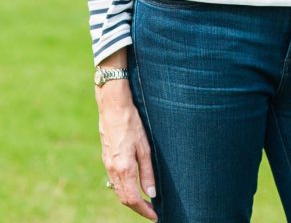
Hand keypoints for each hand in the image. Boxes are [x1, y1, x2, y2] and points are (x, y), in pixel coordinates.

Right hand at [97, 80, 157, 219]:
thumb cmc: (132, 124)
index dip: (144, 211)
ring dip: (130, 200)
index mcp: (124, 169)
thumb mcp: (145, 147)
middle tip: (152, 211)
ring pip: (118, 191)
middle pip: (124, 198)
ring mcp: (107, 165)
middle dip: (138, 208)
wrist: (113, 107)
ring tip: (145, 202)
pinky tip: (133, 186)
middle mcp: (113, 170)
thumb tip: (151, 193)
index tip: (155, 216)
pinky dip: (124, 189)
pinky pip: (114, 181)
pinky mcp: (106, 159)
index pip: (133, 199)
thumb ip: (147, 171)